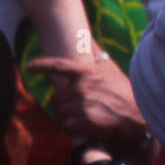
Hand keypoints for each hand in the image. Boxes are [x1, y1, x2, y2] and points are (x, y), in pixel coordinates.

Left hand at [26, 55, 149, 157]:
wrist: (135, 115)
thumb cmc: (122, 90)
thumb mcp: (110, 68)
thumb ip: (96, 53)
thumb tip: (87, 37)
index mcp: (87, 72)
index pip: (58, 66)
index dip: (41, 65)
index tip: (29, 67)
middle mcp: (82, 88)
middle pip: (56, 97)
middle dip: (63, 101)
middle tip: (76, 104)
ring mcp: (81, 106)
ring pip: (60, 112)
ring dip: (67, 115)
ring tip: (83, 114)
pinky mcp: (83, 123)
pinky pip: (66, 126)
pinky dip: (71, 127)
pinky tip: (84, 124)